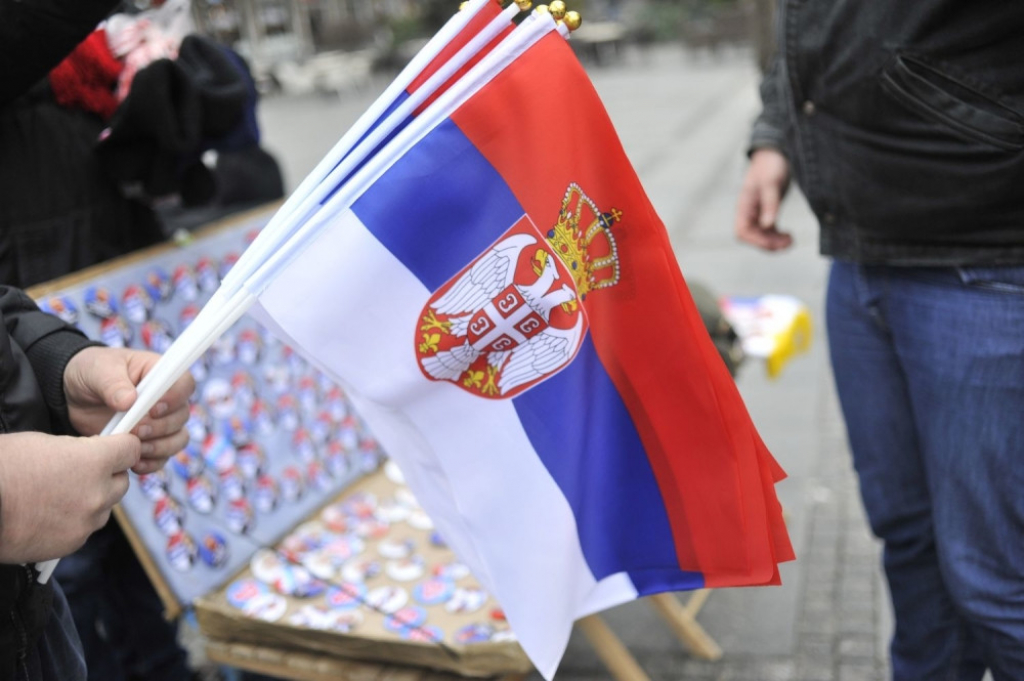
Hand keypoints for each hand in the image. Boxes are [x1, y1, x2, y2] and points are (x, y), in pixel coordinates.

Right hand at [0, 432, 139, 562]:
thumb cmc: (4, 468)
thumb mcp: (43, 443)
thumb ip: (78, 450)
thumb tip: (90, 454)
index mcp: (94, 461)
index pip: (131, 450)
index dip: (122, 447)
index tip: (114, 447)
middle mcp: (98, 493)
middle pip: (121, 482)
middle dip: (107, 475)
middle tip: (83, 472)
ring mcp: (86, 522)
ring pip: (105, 507)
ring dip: (93, 500)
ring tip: (61, 495)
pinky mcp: (73, 543)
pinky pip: (85, 528)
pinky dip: (75, 521)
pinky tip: (50, 515)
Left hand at [63, 347, 194, 474]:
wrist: (72, 398)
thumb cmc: (90, 374)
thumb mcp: (96, 371)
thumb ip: (113, 384)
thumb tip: (130, 401)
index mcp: (159, 374)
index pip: (184, 384)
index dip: (176, 398)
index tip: (153, 409)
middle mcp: (166, 399)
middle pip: (182, 415)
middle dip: (162, 427)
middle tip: (137, 430)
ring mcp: (160, 422)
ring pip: (178, 439)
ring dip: (160, 447)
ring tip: (134, 449)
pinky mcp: (149, 442)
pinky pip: (163, 457)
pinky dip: (151, 462)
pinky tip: (132, 463)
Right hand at [734, 147, 792, 250]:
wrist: (775, 153)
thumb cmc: (771, 165)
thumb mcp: (771, 183)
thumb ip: (770, 204)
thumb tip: (768, 225)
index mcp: (744, 205)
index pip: (742, 231)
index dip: (757, 241)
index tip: (776, 241)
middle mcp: (748, 212)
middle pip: (751, 237)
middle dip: (768, 243)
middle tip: (789, 242)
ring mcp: (756, 213)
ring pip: (760, 236)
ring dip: (774, 242)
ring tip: (791, 240)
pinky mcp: (766, 211)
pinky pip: (767, 231)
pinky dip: (777, 237)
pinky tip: (789, 236)